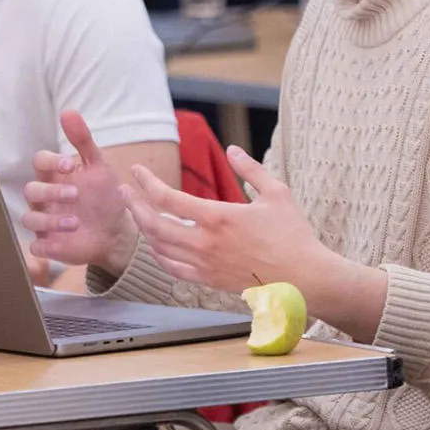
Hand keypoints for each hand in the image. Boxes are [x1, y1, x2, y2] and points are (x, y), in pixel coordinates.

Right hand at [19, 111, 136, 275]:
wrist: (117, 233)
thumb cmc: (104, 196)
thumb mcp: (99, 167)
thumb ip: (83, 140)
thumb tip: (68, 111)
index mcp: (54, 175)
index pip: (39, 161)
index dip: (50, 162)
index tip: (69, 165)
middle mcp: (45, 197)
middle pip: (30, 189)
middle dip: (50, 192)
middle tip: (75, 195)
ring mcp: (44, 221)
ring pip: (29, 218)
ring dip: (49, 220)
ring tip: (75, 223)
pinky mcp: (48, 244)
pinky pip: (35, 246)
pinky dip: (45, 246)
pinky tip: (62, 244)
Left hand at [121, 148, 327, 295]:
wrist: (305, 279)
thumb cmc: (293, 235)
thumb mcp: (277, 193)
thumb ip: (251, 170)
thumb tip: (232, 149)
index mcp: (218, 217)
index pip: (167, 198)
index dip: (146, 183)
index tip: (136, 171)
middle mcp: (205, 243)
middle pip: (154, 224)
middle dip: (134, 205)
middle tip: (124, 191)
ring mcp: (205, 265)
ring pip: (159, 248)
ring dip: (144, 228)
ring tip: (137, 213)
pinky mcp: (210, 281)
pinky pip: (173, 269)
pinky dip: (159, 255)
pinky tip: (156, 245)